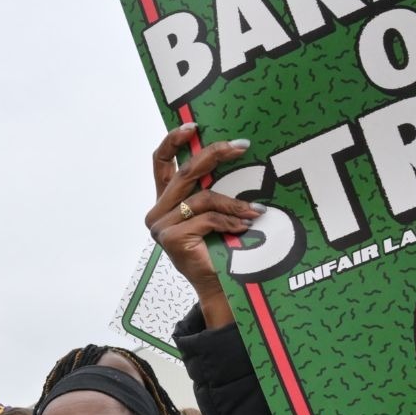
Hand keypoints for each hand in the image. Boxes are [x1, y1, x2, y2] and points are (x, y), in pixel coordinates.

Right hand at [145, 125, 261, 329]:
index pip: (161, 162)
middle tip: (242, 146)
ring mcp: (162, 226)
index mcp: (165, 201)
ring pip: (203, 197)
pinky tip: (244, 228)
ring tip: (257, 210)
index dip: (174, 140)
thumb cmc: (219, 249)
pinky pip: (208, 217)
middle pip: (186, 171)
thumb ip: (211, 188)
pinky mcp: (172, 238)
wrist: (218, 287)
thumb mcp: (212, 212)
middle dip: (216, 154)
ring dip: (235, 202)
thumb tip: (233, 151)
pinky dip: (231, 221)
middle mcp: (158, 212)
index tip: (194, 126)